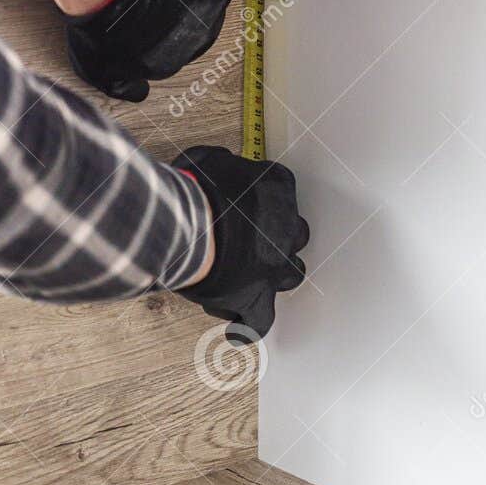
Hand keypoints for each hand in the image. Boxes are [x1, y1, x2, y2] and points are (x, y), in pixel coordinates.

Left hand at [63, 0, 244, 102]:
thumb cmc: (101, 25)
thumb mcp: (98, 70)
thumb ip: (121, 86)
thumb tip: (140, 93)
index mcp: (169, 62)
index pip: (172, 47)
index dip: (160, 26)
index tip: (152, 12)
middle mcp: (196, 40)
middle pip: (195, 21)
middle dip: (180, 6)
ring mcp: (209, 10)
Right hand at [172, 145, 307, 342]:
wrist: (190, 228)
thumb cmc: (198, 191)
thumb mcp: (207, 159)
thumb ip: (221, 164)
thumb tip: (216, 165)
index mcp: (278, 189)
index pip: (280, 188)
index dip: (262, 196)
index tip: (245, 198)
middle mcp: (286, 230)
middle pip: (295, 234)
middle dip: (277, 236)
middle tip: (251, 237)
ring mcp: (275, 268)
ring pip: (290, 275)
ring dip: (273, 275)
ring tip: (249, 275)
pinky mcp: (256, 300)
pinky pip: (257, 321)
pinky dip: (246, 324)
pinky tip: (236, 325)